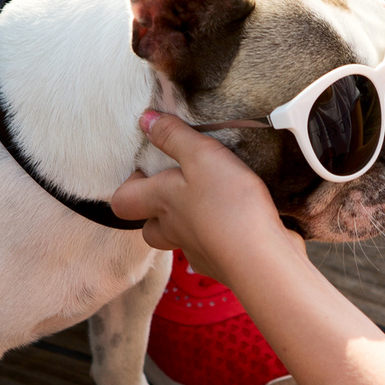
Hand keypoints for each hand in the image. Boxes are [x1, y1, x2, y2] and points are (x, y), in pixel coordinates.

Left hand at [110, 111, 303, 282]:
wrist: (262, 259)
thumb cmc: (229, 204)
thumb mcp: (202, 155)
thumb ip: (174, 136)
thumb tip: (145, 120)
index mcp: (161, 201)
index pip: (121, 201)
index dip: (128, 186)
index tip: (147, 169)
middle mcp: (172, 229)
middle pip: (148, 227)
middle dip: (155, 211)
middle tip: (176, 189)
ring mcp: (196, 251)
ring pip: (179, 240)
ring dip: (187, 224)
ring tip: (210, 204)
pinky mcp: (222, 264)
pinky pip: (210, 250)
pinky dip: (218, 238)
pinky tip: (238, 224)